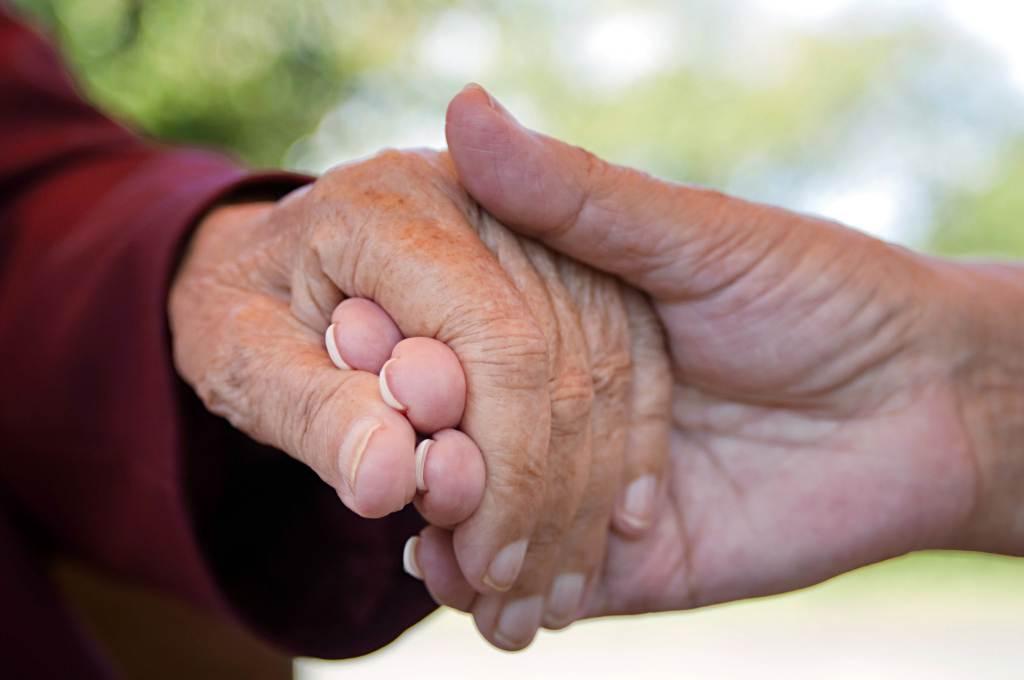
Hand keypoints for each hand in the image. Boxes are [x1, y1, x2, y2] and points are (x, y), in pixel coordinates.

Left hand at [168, 150, 669, 646]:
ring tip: (558, 587)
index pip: (496, 341)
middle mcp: (475, 196)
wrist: (271, 257)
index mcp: (389, 207)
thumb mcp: (240, 357)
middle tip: (520, 598)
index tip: (487, 563)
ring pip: (604, 366)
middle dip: (547, 494)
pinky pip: (630, 353)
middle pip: (561, 359)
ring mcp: (529, 222)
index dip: (507, 464)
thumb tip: (392, 484)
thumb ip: (313, 413)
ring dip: (588, 490)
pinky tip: (619, 519)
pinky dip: (627, 445)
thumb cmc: (244, 307)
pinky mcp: (565, 254)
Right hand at [430, 84, 992, 622]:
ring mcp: (588, 487)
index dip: (410, 351)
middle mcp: (566, 406)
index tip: (353, 348)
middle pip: (469, 440)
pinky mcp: (627, 563)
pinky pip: (550, 588)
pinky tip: (477, 595)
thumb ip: (574, 196)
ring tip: (431, 549)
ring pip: (493, 523)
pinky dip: (506, 600)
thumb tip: (464, 109)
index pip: (459, 343)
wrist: (927, 402)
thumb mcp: (690, 235)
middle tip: (392, 468)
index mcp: (565, 322)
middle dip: (430, 459)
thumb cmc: (815, 294)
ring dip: (453, 539)